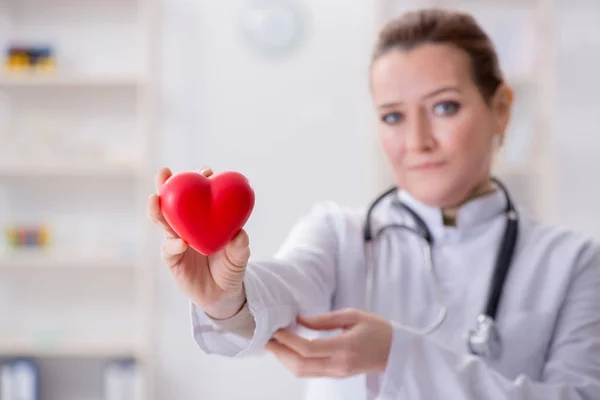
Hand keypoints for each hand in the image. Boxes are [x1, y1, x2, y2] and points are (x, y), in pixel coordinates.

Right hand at [147, 166, 250, 319]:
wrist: (222, 294)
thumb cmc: (230, 267)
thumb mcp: (240, 257)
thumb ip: (240, 246)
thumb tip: (239, 234)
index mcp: (203, 217)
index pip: (199, 194)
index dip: (199, 180)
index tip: (205, 171)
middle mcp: (186, 224)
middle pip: (173, 202)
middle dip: (166, 185)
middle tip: (164, 173)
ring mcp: (176, 240)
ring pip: (163, 222)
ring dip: (157, 209)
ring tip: (154, 199)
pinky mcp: (172, 259)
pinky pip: (169, 249)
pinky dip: (173, 244)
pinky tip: (180, 242)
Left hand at [266, 308, 392, 377]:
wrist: (395, 351)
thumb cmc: (377, 329)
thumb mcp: (353, 315)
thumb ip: (325, 319)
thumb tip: (300, 319)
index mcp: (344, 347)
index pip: (309, 349)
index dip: (289, 340)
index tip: (277, 329)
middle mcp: (339, 364)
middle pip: (301, 365)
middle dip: (280, 353)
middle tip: (267, 339)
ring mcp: (337, 372)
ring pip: (303, 372)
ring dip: (285, 359)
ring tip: (274, 344)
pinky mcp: (336, 375)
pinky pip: (310, 372)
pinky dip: (295, 362)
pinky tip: (289, 350)